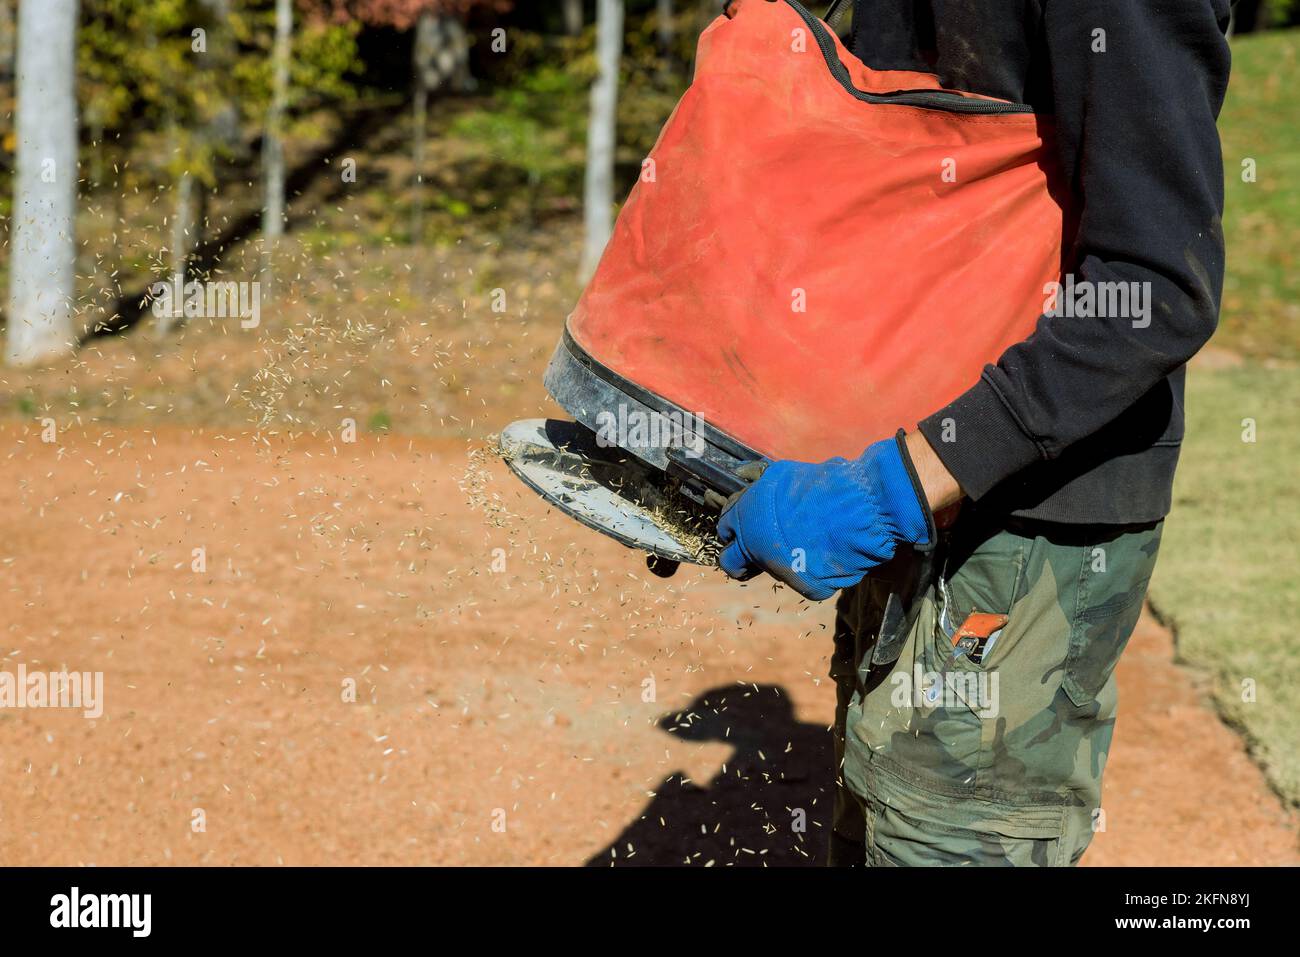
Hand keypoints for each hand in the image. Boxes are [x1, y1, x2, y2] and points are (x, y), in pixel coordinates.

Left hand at [716, 433, 934, 600]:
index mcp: (745, 519)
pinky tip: (828, 552)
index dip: (733, 529)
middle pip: (732, 564)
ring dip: (785, 558)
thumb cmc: (818, 485)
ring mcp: (781, 571)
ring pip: (775, 569)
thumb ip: (758, 486)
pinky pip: (806, 579)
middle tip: (758, 552)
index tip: (741, 530)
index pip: (724, 530)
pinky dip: (815, 569)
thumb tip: (745, 479)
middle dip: (740, 559)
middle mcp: (756, 549)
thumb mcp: (779, 475)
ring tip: (809, 540)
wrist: (856, 509)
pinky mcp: (807, 587)